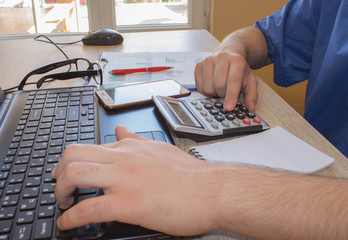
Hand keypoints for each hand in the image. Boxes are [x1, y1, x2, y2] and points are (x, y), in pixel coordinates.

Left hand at [52, 125, 218, 235]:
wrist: (211, 190)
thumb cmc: (190, 175)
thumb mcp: (159, 149)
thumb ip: (136, 140)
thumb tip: (120, 130)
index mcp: (129, 149)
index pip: (89, 146)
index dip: (70, 160)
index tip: (66, 172)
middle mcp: (122, 160)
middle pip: (74, 154)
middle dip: (59, 172)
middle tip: (60, 187)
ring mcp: (124, 180)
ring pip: (75, 174)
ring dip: (60, 191)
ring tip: (63, 203)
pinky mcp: (128, 203)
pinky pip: (88, 209)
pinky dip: (71, 218)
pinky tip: (68, 224)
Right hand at [195, 52, 257, 110]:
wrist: (228, 56)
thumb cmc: (238, 70)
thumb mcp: (250, 81)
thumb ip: (252, 95)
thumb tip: (250, 107)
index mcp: (237, 61)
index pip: (233, 80)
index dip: (230, 95)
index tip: (228, 108)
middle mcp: (222, 58)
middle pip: (218, 85)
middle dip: (222, 95)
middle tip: (226, 93)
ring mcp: (208, 60)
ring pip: (207, 87)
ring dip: (213, 94)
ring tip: (218, 89)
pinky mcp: (198, 65)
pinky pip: (199, 86)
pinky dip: (205, 91)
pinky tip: (211, 86)